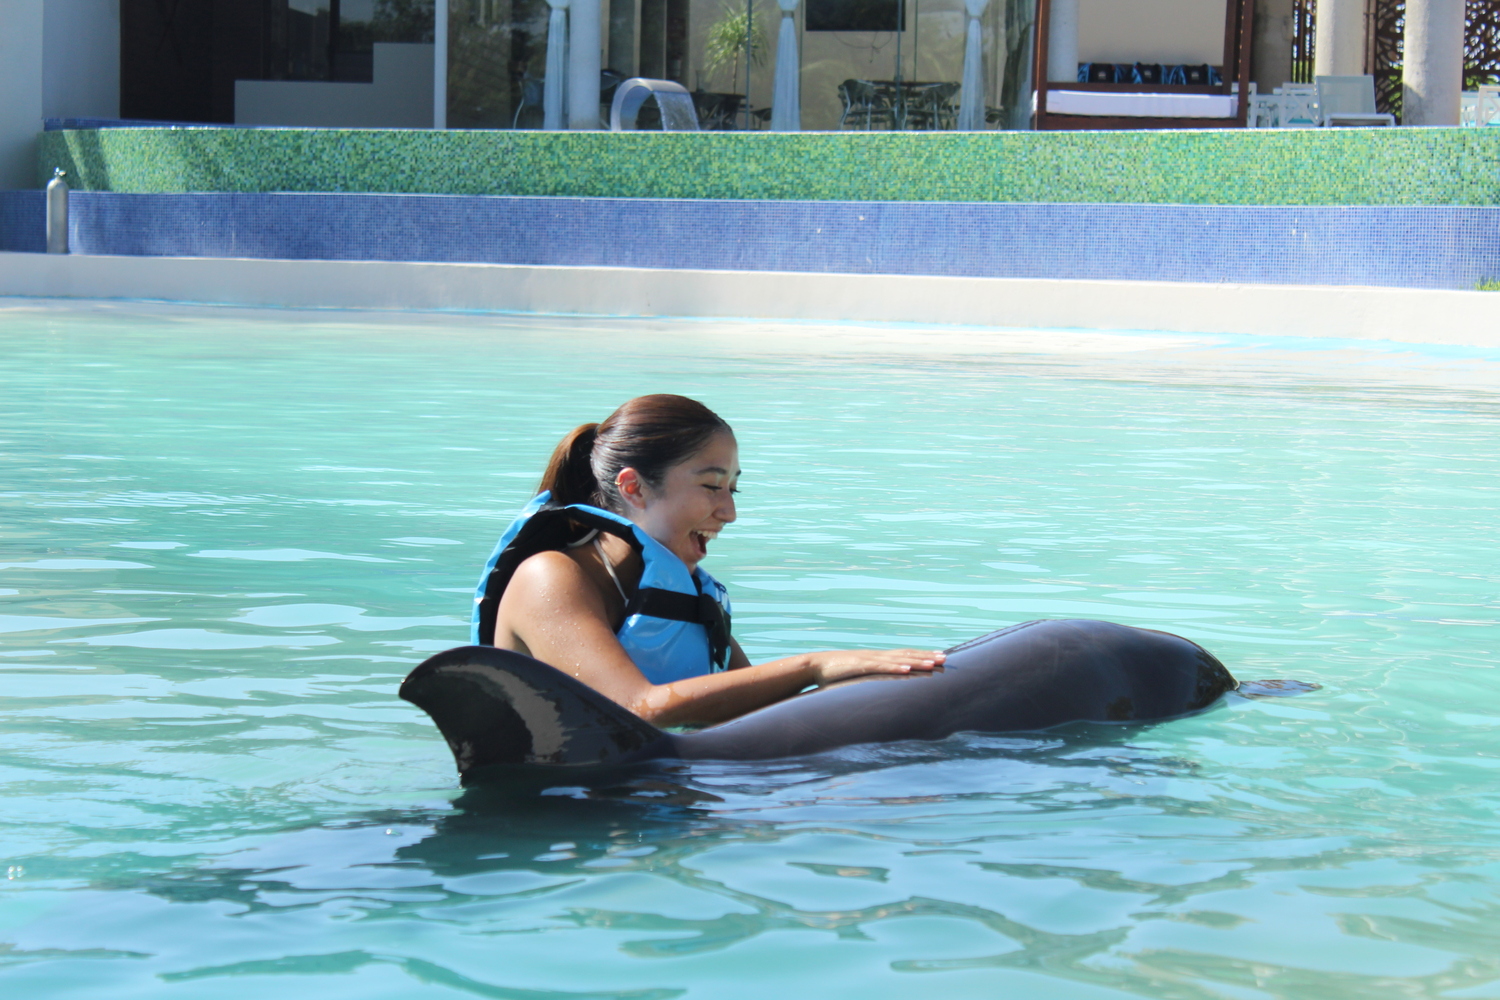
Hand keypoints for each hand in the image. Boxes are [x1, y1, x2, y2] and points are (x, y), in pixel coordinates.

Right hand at [805, 648, 944, 686]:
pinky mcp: (859, 666)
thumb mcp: (856, 679)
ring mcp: (868, 660)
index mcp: (876, 659)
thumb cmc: (833, 674)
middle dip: (926, 656)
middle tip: (945, 658)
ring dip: (916, 661)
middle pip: (905, 655)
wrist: (813, 666)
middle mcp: (875, 656)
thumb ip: (868, 683)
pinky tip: (907, 669)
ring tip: (933, 663)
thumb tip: (879, 694)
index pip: (903, 655)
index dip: (921, 655)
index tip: (938, 656)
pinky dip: (894, 667)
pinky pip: (880, 667)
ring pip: (897, 659)